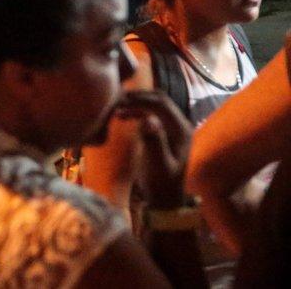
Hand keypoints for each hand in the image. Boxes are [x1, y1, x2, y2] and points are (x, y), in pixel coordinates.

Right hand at [114, 90, 192, 208]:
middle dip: (138, 97)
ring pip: (154, 105)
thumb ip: (154, 141)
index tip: (120, 100)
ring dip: (136, 103)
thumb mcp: (156, 165)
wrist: (164, 199)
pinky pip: (150, 113)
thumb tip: (148, 119)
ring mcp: (173, 128)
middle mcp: (180, 125)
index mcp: (181, 130)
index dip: (141, 98)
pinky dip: (136, 111)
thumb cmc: (159, 184)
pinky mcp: (164, 132)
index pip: (161, 103)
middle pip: (159, 99)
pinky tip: (122, 116)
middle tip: (116, 100)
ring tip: (116, 108)